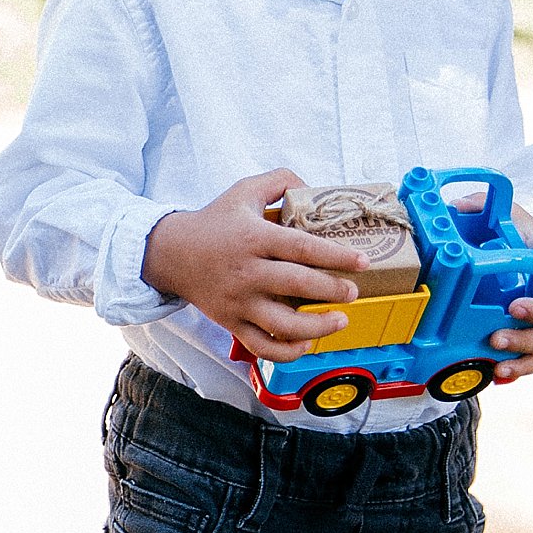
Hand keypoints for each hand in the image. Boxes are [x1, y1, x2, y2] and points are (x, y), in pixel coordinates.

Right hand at [142, 169, 365, 361]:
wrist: (170, 254)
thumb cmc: (214, 222)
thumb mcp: (243, 190)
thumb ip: (280, 181)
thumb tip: (313, 188)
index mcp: (253, 238)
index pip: (301, 247)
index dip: (336, 256)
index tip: (362, 262)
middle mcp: (247, 272)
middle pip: (297, 285)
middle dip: (332, 291)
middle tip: (353, 292)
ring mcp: (239, 301)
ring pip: (283, 324)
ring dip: (318, 327)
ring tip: (340, 320)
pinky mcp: (231, 322)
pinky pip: (262, 345)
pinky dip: (287, 351)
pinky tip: (307, 343)